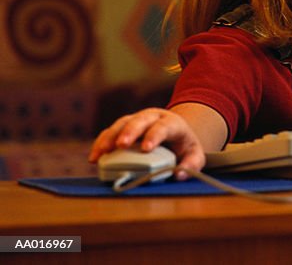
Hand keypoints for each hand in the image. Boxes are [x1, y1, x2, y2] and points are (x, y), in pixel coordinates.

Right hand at [88, 107, 204, 180]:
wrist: (175, 135)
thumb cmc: (184, 147)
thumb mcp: (194, 154)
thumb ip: (191, 164)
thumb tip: (180, 175)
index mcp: (172, 123)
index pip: (164, 126)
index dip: (155, 135)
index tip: (146, 148)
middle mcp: (153, 117)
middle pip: (140, 120)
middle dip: (130, 132)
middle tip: (121, 145)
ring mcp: (136, 120)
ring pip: (122, 123)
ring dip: (111, 137)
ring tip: (102, 152)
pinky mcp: (123, 127)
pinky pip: (110, 132)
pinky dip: (101, 143)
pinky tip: (94, 157)